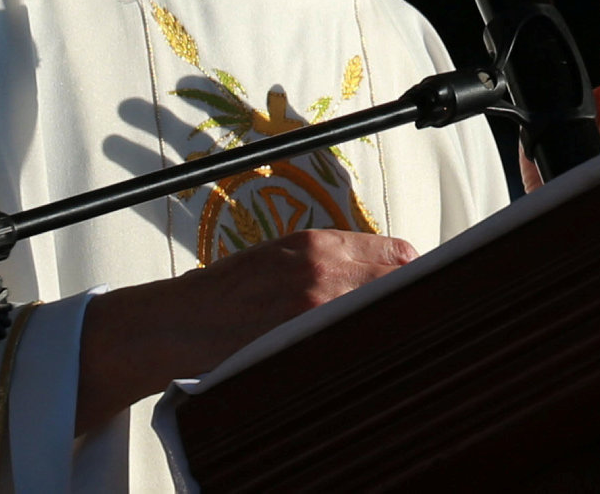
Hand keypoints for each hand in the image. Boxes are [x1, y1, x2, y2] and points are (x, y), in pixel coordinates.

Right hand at [74, 227, 412, 434]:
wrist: (179, 322)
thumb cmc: (227, 290)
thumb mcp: (282, 254)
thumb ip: (331, 258)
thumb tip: (383, 265)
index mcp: (318, 245)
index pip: (395, 253)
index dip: (412, 270)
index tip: (419, 281)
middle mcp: (321, 274)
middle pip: (396, 283)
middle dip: (408, 297)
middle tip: (414, 312)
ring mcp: (311, 312)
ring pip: (377, 314)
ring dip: (387, 323)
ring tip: (391, 335)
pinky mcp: (298, 344)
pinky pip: (349, 346)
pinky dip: (360, 348)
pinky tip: (360, 355)